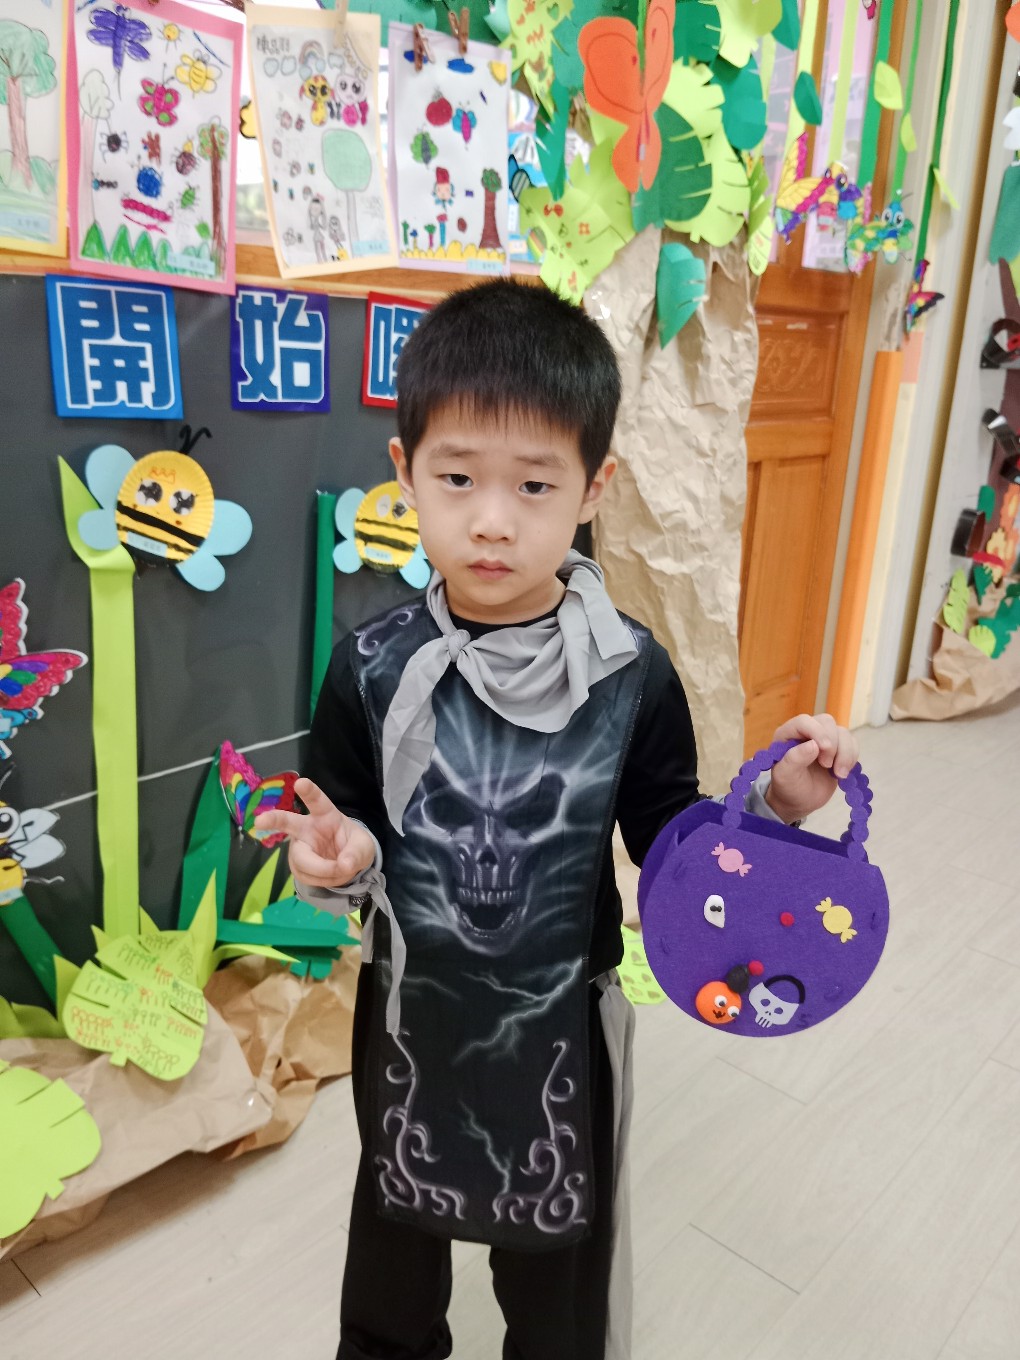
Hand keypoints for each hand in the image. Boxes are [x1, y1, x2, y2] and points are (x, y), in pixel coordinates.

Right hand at [253, 778, 375, 887]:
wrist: (347, 863)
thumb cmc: (353, 845)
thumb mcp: (364, 846)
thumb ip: (356, 853)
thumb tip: (344, 865)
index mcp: (325, 815)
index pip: (316, 801)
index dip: (309, 791)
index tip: (301, 783)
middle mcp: (306, 828)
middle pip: (287, 822)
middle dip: (273, 820)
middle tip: (260, 821)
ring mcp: (298, 847)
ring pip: (302, 861)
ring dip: (324, 871)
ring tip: (342, 869)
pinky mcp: (296, 865)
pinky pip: (306, 876)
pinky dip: (323, 880)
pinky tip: (331, 874)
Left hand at [765, 713, 859, 823]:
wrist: (800, 801)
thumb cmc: (787, 787)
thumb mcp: (784, 777)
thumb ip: (794, 759)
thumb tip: (813, 745)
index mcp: (788, 734)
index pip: (804, 721)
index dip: (817, 731)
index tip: (824, 749)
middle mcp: (807, 732)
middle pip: (827, 722)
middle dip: (832, 744)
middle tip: (827, 766)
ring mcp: (824, 739)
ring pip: (843, 733)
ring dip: (845, 753)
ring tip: (839, 774)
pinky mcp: (839, 749)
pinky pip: (852, 743)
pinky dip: (852, 757)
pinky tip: (842, 773)